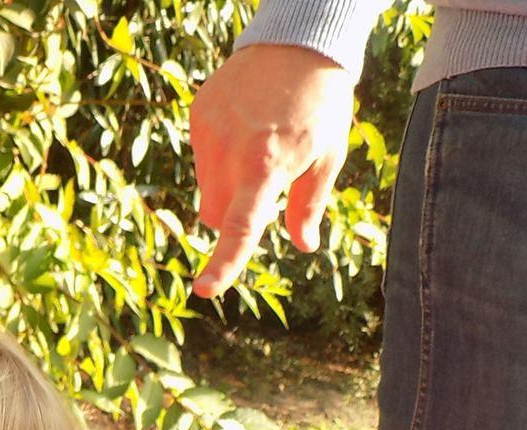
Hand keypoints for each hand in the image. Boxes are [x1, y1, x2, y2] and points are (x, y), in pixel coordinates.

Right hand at [188, 43, 355, 296]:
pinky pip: (200, 159)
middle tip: (266, 183)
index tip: (205, 290)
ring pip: (206, 189)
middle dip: (234, 213)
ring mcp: (209, 133)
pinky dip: (218, 157)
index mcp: (267, 166)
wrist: (298, 42)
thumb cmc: (321, 103)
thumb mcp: (327, 155)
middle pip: (215, 215)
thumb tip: (305, 245)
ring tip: (257, 144)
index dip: (224, 262)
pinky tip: (244, 127)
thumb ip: (309, 204)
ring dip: (226, 185)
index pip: (240, 226)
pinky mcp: (198, 117)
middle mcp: (231, 152)